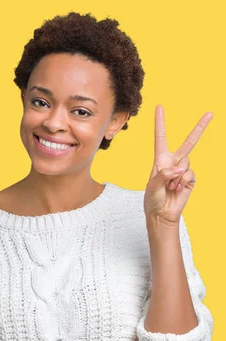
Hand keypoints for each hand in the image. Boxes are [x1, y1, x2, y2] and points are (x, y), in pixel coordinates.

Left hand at [144, 105, 212, 225]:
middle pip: (189, 142)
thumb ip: (163, 175)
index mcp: (160, 159)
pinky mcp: (191, 178)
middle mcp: (173, 161)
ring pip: (186, 163)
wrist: (162, 213)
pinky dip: (183, 182)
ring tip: (170, 186)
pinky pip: (190, 174)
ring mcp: (183, 170)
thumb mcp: (152, 186)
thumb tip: (178, 169)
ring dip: (177, 176)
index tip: (159, 107)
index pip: (161, 137)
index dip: (160, 122)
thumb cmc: (153, 199)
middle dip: (200, 128)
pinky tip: (177, 189)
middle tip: (210, 113)